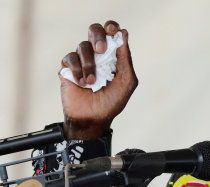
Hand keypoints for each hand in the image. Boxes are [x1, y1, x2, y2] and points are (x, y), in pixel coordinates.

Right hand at [60, 20, 137, 139]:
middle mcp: (97, 55)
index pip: (111, 33)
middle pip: (94, 30)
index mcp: (113, 56)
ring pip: (82, 46)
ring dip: (89, 64)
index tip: (113, 30)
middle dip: (98, 37)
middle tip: (101, 49)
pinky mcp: (67, 69)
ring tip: (92, 81)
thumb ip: (125, 59)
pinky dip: (77, 70)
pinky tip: (81, 83)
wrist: (93, 119)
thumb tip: (124, 34)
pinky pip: (69, 58)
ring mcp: (82, 61)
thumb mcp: (126, 81)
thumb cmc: (112, 102)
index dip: (111, 27)